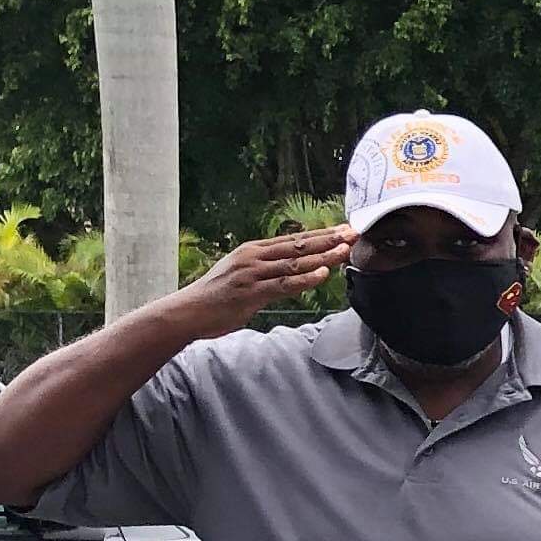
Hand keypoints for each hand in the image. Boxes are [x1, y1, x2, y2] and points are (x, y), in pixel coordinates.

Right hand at [166, 226, 353, 339]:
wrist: (187, 312)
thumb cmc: (216, 296)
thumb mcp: (242, 274)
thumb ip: (266, 270)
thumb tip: (290, 269)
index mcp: (253, 251)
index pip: (293, 240)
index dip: (320, 235)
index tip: (343, 229)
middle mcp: (254, 258)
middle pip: (298, 246)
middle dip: (328, 239)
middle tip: (353, 233)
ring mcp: (252, 274)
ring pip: (294, 263)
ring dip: (323, 256)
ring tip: (345, 250)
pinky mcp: (251, 293)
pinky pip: (283, 284)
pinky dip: (305, 278)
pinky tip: (323, 274)